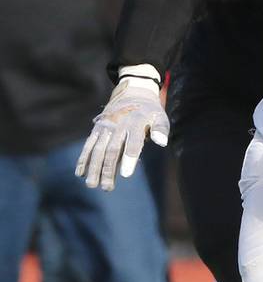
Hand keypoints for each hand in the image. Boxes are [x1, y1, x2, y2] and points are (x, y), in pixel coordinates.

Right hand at [74, 65, 168, 190]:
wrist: (132, 93)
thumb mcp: (160, 117)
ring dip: (94, 168)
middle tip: (107, 188)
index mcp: (136, 123)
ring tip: (92, 185)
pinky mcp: (97, 129)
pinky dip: (83, 159)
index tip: (126, 175)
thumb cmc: (150, 111)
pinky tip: (80, 173)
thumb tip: (162, 142)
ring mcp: (105, 128)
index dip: (130, 158)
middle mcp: (118, 126)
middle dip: (108, 170)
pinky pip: (88, 145)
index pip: (133, 143)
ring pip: (98, 150)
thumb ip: (161, 129)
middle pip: (112, 150)